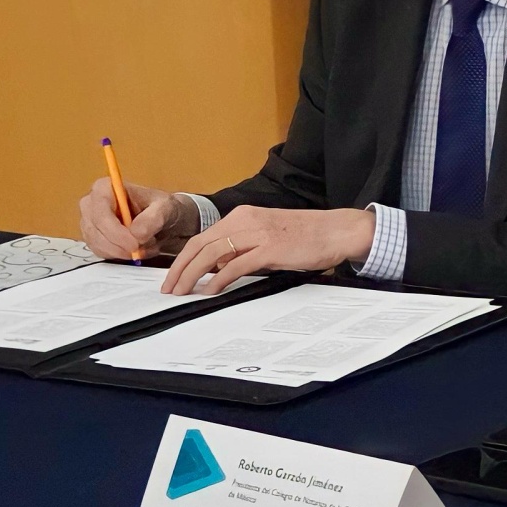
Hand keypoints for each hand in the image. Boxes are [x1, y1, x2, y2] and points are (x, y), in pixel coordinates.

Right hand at [79, 179, 199, 261]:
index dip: (115, 231)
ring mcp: (89, 222)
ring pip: (97, 244)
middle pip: (95, 231)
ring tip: (146, 245)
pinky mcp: (92, 238)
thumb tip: (136, 234)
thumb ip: (153, 218)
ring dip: (122, 251)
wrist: (162, 219)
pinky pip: (100, 252)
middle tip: (142, 250)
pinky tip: (137, 250)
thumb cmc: (160, 207)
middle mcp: (91, 204)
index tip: (134, 244)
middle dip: (119, 245)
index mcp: (104, 188)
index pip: (100, 213)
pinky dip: (120, 255)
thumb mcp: (165, 207)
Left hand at [161, 206, 374, 295]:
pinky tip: (210, 290)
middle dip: (180, 268)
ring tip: (182, 291)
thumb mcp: (267, 235)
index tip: (173, 276)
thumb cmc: (307, 235)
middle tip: (169, 288)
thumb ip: (242, 247)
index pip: (203, 237)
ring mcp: (257, 233)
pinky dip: (218, 278)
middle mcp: (246, 220)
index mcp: (244, 215)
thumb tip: (218, 264)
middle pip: (200, 244)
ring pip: (212, 254)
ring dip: (192, 275)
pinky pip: (235, 265)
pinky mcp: (270, 249)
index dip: (183, 258)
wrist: (337, 230)